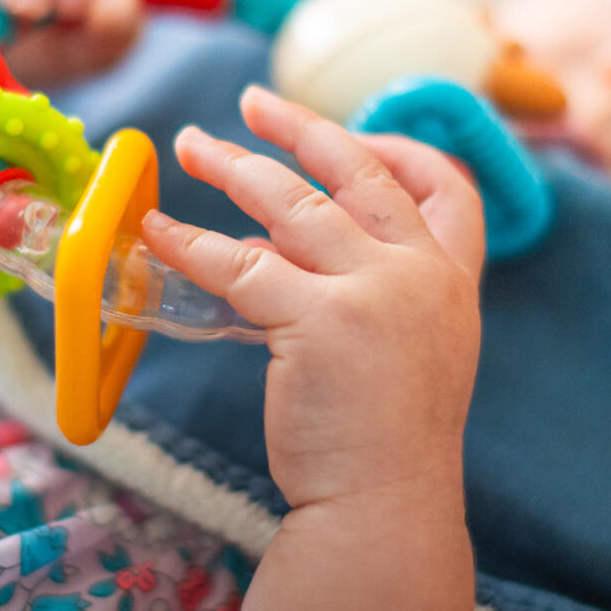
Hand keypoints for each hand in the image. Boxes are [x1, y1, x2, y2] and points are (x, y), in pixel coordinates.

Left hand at [141, 85, 485, 509]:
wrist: (384, 506)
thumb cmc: (386, 443)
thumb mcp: (413, 350)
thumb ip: (378, 292)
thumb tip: (294, 246)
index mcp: (452, 282)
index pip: (448, 188)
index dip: (399, 150)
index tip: (351, 134)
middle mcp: (420, 275)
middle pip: (358, 173)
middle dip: (301, 129)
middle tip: (253, 103)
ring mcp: (373, 292)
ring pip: (294, 203)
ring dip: (236, 166)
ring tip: (192, 146)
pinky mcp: (319, 320)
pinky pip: (241, 264)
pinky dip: (191, 243)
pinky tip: (159, 232)